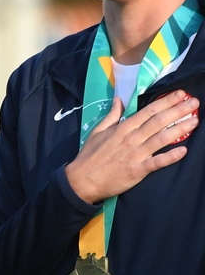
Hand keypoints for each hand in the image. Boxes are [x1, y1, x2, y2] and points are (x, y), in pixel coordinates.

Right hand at [65, 89, 197, 204]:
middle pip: (158, 121)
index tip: (180, 94)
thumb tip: (119, 99)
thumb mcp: (98, 131)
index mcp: (123, 128)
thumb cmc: (89, 156)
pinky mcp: (137, 171)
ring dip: (179, 129)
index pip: (148, 111)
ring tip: (194, 121)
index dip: (166, 101)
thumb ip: (112, 115)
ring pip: (161, 138)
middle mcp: (132, 139)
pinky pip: (156, 163)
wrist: (81, 181)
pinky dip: (170, 157)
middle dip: (178, 110)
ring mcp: (135, 154)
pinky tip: (183, 150)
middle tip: (194, 102)